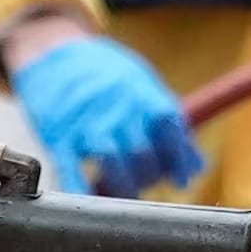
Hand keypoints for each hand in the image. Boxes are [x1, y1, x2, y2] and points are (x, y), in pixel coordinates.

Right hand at [7, 30, 204, 194]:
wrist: (51, 52)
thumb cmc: (105, 74)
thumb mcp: (142, 85)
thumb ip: (170, 126)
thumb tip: (199, 166)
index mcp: (142, 92)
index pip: (170, 128)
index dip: (179, 158)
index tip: (181, 180)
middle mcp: (116, 106)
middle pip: (142, 151)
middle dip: (149, 175)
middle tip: (144, 182)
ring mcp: (85, 120)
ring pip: (111, 160)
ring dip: (123, 186)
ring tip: (126, 195)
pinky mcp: (57, 134)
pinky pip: (70, 167)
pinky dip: (80, 187)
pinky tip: (89, 200)